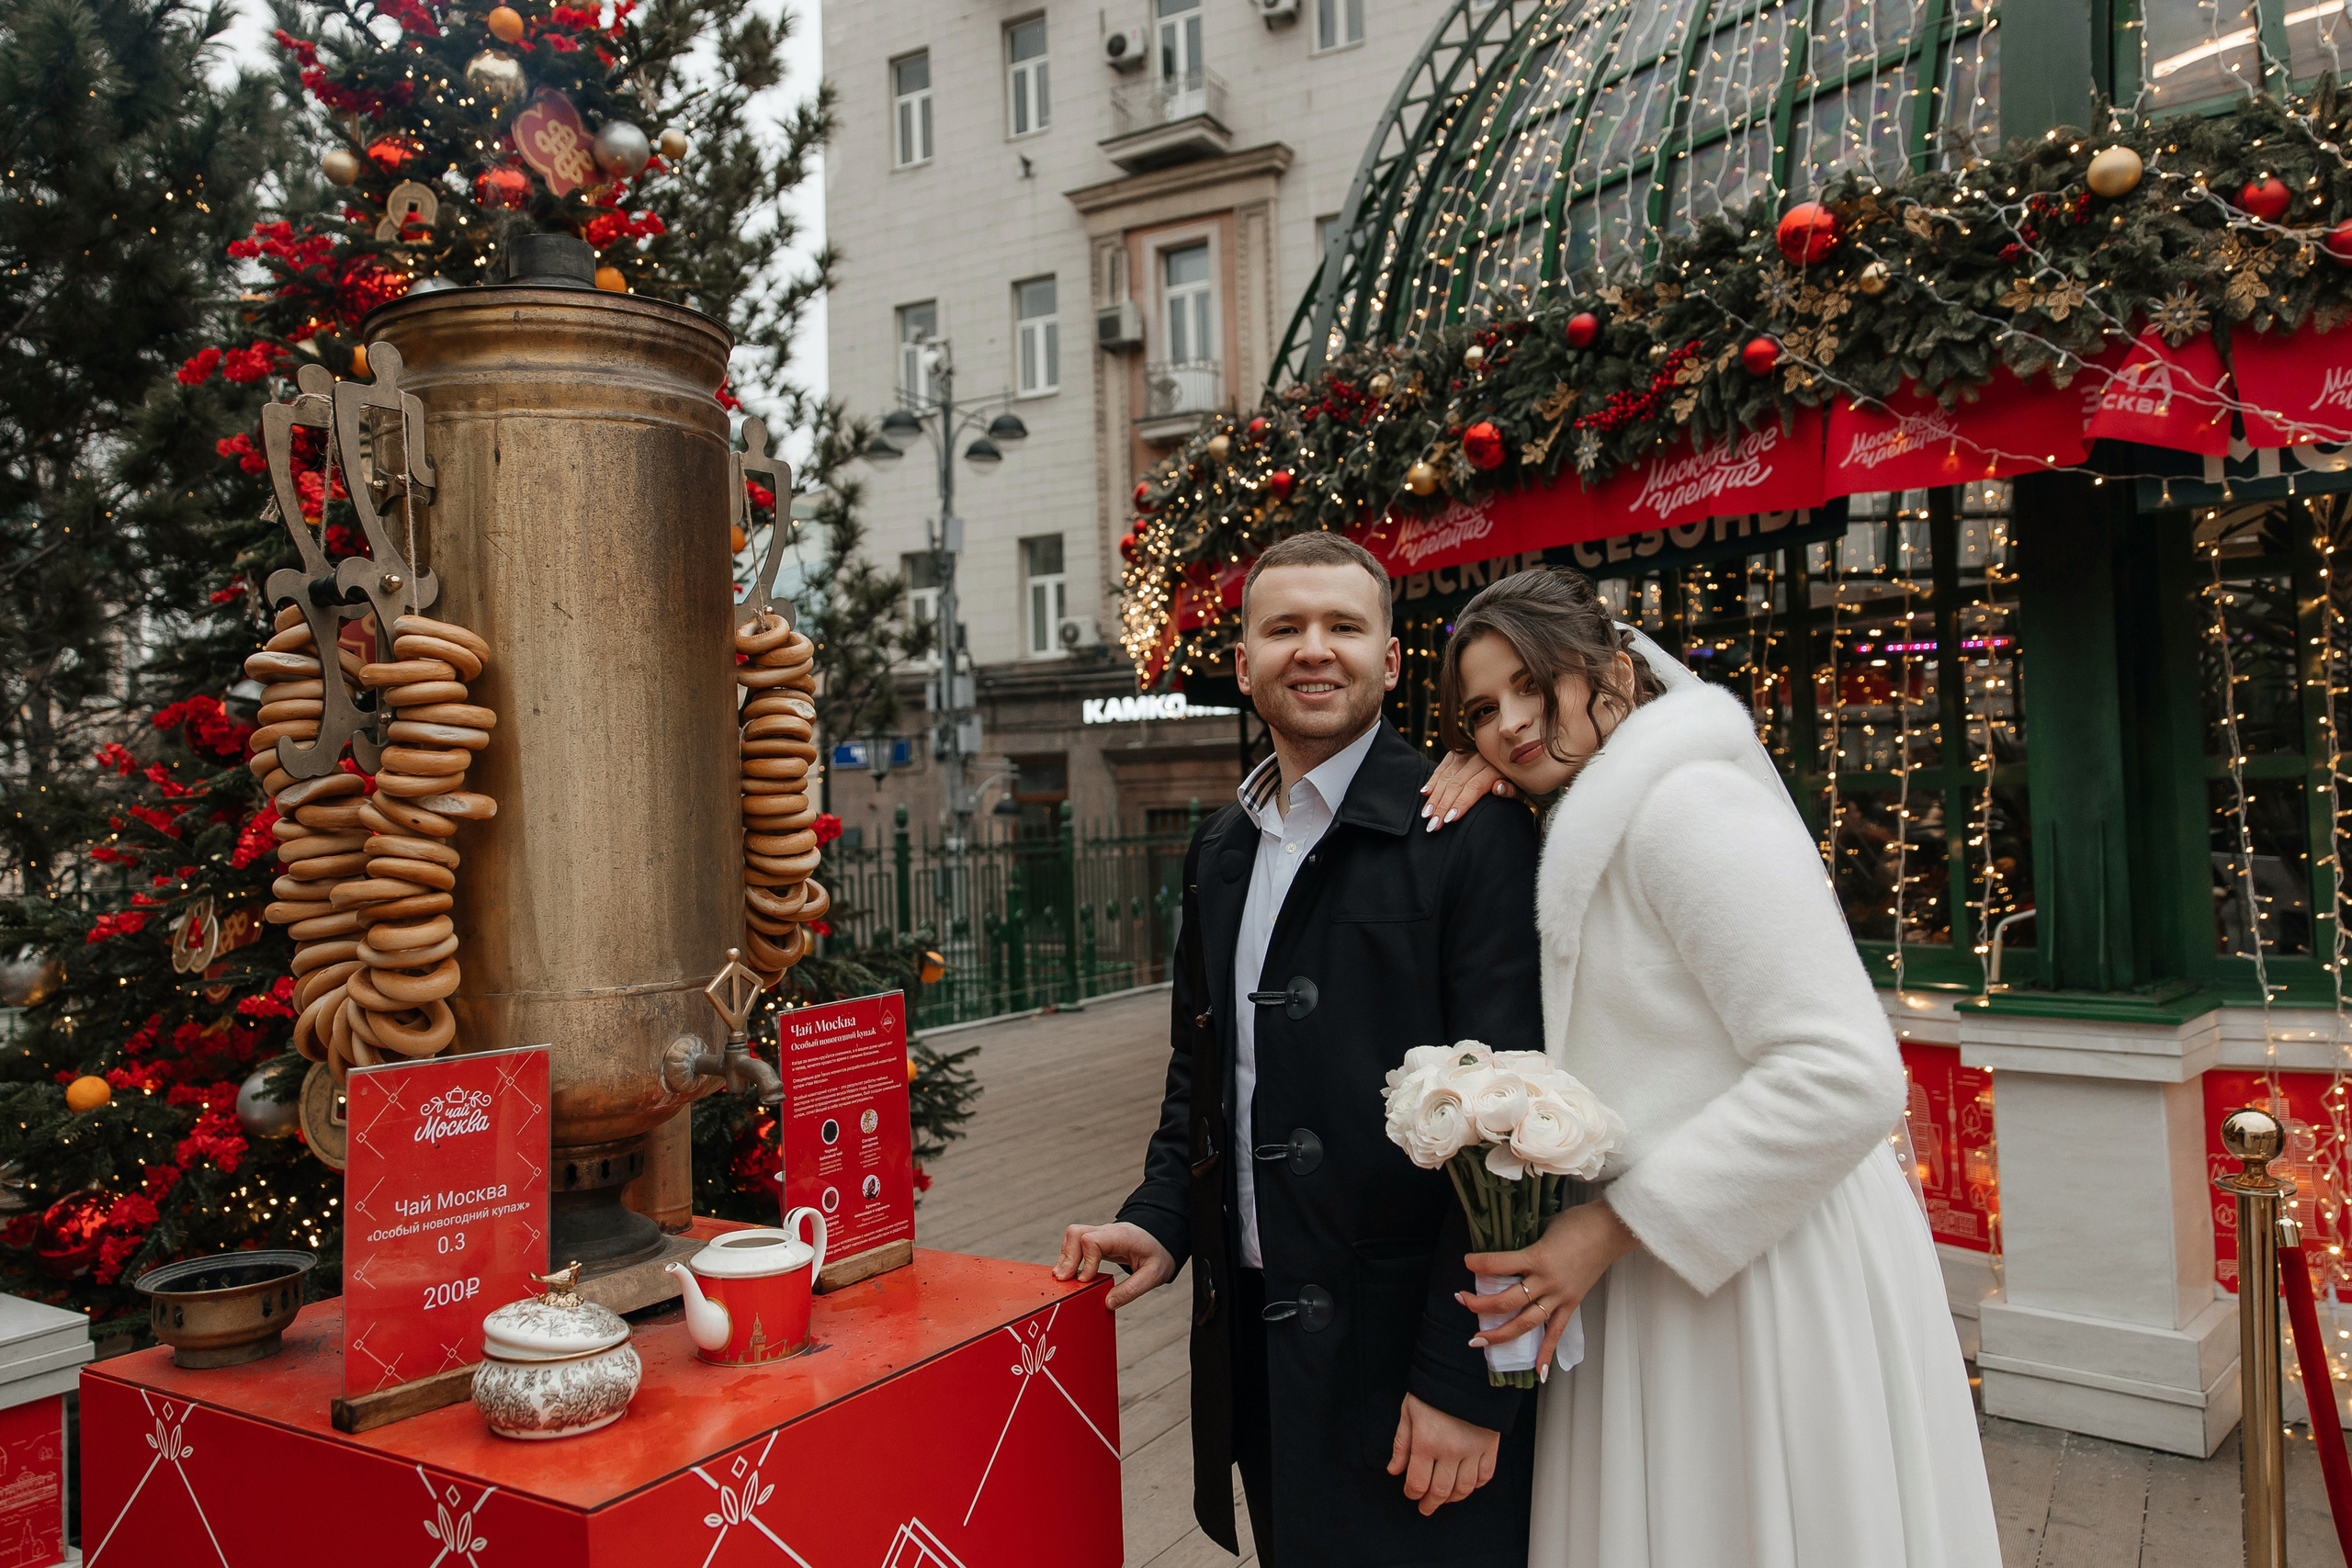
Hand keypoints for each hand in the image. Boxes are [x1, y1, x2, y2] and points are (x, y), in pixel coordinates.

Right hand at [1052, 1221, 1174, 1308]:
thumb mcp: (1153, 1275)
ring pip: (1072, 1236)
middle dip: (1067, 1257)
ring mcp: (1100, 1235)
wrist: (1162, 1240)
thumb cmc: (1159, 1254)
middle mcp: (1107, 1232)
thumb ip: (1131, 1290)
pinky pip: (1076, 1244)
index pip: (1092, 1240)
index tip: (1086, 1280)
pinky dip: (1069, 1258)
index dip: (1085, 1262)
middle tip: (1064, 1280)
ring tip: (1063, 1279)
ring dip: (1065, 1258)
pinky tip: (1069, 1274)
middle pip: (1076, 1233)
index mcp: (1121, 1237)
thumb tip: (1108, 1303)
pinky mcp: (1096, 1241)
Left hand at [1386, 1392, 1500, 1514]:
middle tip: (1426, 1506)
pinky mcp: (1490, 1445)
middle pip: (1441, 1491)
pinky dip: (1475, 1485)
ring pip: (1464, 1488)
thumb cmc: (1433, 1388)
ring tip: (1445, 1498)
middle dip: (1431, 1502)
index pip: (1418, 1483)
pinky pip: (1485, 1475)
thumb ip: (1402, 1444)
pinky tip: (1467, 1483)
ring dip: (1452, 1498)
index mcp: (1427, 1442)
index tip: (1411, 1493)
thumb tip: (1395, 1469)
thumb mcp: (1409, 1411)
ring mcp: (1473, 1449)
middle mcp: (1451, 1450)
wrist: (1464, 1370)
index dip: (1412, 1493)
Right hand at [1419, 749, 1515, 832]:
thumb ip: (1512, 790)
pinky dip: (1432, 781)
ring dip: (1434, 797)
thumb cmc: (1518, 781)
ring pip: (1446, 776)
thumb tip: (1499, 787)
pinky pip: (1441, 767)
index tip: (1449, 820)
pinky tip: (1424, 794)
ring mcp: (1465, 753)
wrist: (1514, 757)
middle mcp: (1478, 757)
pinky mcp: (1456, 752)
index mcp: (1495, 767)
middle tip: (1433, 826)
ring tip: (1426, 815)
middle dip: (1442, 806)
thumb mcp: (1521, 788)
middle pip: (1456, 784)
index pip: (1474, 787)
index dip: (1461, 803)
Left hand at [1459, 1200, 1640, 1377]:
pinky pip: (1556, 1333)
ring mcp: (1559, 1296)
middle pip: (1506, 1301)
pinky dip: (1546, 1353)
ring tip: (1478, 1340)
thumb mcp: (1545, 1228)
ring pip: (1525, 1323)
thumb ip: (1528, 1245)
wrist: (1611, 1230)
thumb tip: (1510, 1253)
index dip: (1478, 1264)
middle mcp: (1546, 1282)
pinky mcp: (1571, 1305)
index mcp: (1537, 1257)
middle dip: (1480, 1304)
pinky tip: (1537, 1373)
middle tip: (1462, 1301)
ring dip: (1500, 1333)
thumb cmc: (1578, 1222)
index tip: (1467, 1262)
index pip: (1498, 1265)